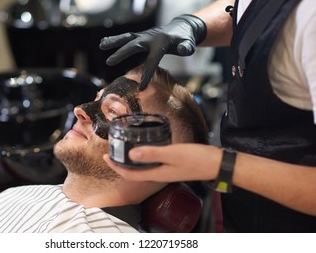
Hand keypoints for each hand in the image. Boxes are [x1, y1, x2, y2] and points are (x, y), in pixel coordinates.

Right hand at [99, 14, 206, 88]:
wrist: (181, 27)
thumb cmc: (185, 40)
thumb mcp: (189, 44)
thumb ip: (186, 47)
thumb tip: (184, 49)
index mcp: (161, 43)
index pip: (152, 60)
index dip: (147, 74)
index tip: (141, 87)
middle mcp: (150, 38)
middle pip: (134, 46)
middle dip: (122, 54)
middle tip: (110, 62)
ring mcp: (144, 35)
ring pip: (127, 38)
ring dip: (114, 41)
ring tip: (101, 45)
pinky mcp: (140, 36)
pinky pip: (127, 37)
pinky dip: (115, 39)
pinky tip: (103, 42)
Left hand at [103, 143, 220, 181]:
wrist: (216, 163)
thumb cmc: (197, 159)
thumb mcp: (173, 153)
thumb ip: (152, 153)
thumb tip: (131, 154)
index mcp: (157, 174)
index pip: (130, 175)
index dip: (116, 167)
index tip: (105, 156)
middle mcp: (159, 175)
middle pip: (134, 173)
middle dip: (120, 164)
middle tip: (111, 152)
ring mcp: (166, 171)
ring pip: (142, 168)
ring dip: (131, 161)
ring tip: (123, 149)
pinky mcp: (171, 165)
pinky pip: (151, 163)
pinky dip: (143, 156)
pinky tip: (145, 147)